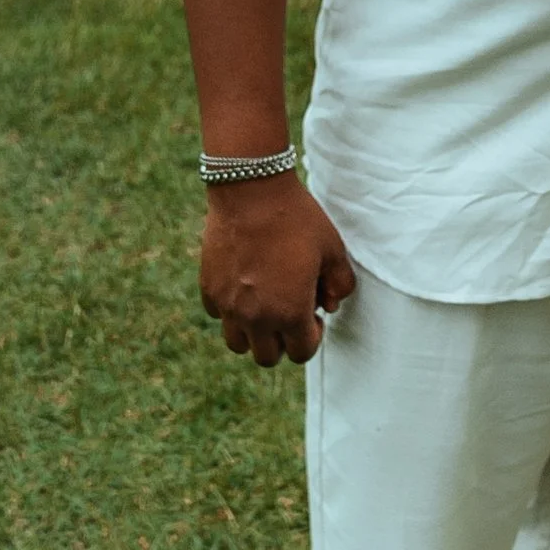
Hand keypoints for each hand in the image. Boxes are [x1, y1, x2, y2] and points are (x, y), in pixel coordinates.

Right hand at [199, 172, 357, 366]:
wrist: (251, 192)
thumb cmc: (297, 219)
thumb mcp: (333, 249)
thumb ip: (340, 284)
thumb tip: (330, 305)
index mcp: (290, 313)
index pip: (301, 353)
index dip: (311, 337)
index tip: (312, 315)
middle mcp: (256, 317)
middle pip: (267, 357)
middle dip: (282, 342)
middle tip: (289, 313)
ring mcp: (228, 305)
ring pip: (237, 344)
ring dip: (253, 333)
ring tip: (263, 306)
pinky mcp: (209, 289)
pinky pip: (218, 315)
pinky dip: (231, 309)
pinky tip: (243, 285)